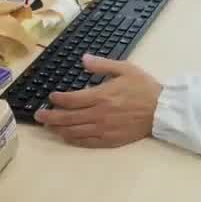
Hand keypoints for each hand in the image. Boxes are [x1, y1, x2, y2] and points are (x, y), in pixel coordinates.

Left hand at [35, 54, 163, 147]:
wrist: (162, 110)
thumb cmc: (144, 88)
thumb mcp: (125, 69)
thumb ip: (102, 65)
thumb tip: (83, 59)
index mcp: (101, 96)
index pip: (71, 99)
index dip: (58, 99)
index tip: (52, 97)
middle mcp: (98, 114)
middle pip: (67, 118)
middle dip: (49, 116)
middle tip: (38, 115)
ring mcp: (103, 129)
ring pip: (73, 132)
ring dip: (58, 129)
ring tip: (49, 126)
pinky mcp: (109, 140)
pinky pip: (86, 142)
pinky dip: (73, 140)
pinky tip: (67, 136)